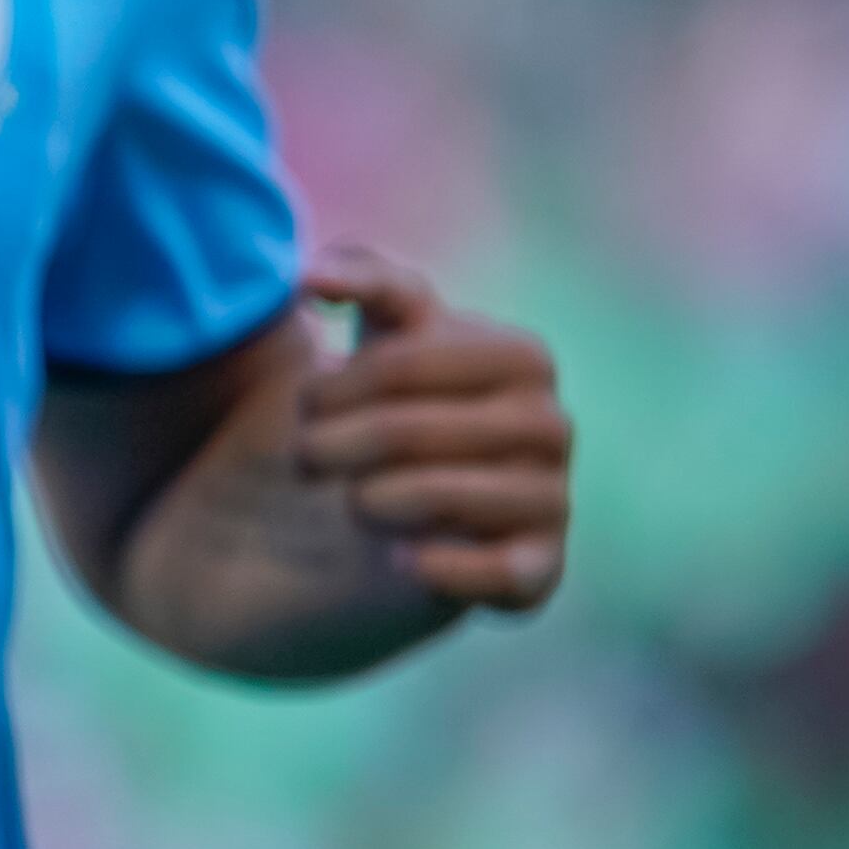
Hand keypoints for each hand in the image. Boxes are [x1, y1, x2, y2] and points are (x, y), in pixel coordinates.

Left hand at [294, 245, 571, 611]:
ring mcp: (548, 500)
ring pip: (451, 496)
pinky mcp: (537, 574)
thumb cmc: (348, 422)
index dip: (341, 379)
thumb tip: (313, 275)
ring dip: (373, 500)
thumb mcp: (352, 339)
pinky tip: (400, 559)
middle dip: (342, 441)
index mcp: (514, 357)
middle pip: (421, 426)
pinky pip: (506, 574)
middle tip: (304, 456)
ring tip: (349, 501)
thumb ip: (355, 284)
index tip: (300, 398)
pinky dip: (444, 566)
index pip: (417, 355)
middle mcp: (547, 424)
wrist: (331, 535)